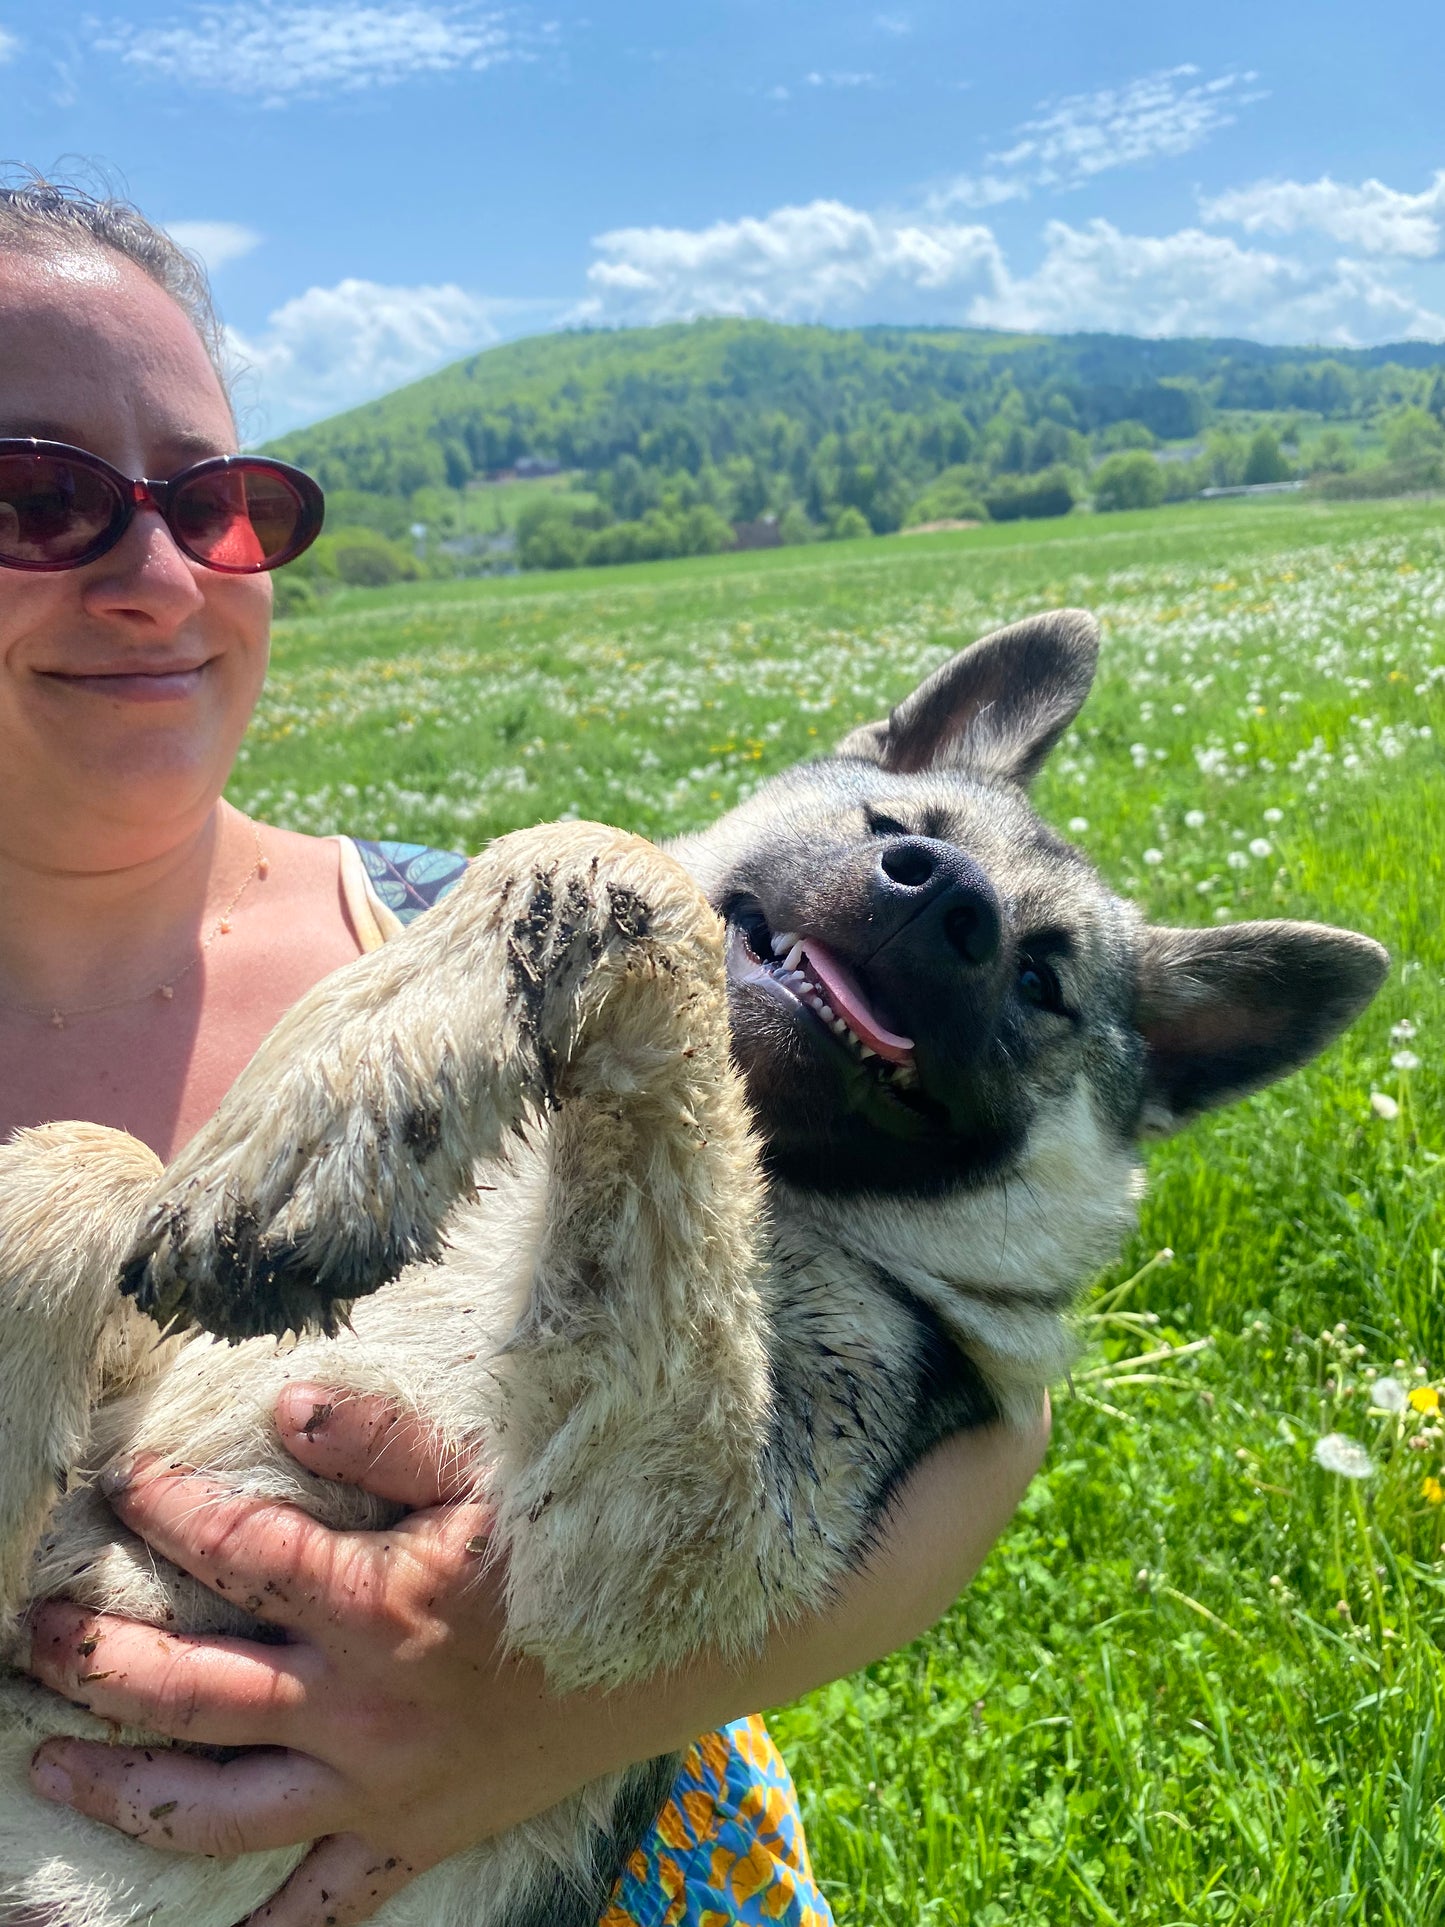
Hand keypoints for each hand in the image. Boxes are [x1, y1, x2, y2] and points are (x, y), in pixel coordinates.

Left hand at [26, 1385, 1049, 1926]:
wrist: (685, 1644)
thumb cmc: (584, 1547)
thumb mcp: (493, 1475)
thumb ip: (384, 1435)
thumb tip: (284, 1402)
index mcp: (379, 1606)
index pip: (237, 1556)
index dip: (168, 1515)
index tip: (121, 1485)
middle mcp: (361, 1710)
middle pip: (189, 1695)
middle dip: (97, 1660)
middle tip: (36, 1630)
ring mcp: (379, 1789)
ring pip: (217, 1810)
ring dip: (122, 1785)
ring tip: (47, 1762)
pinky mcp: (412, 1838)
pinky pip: (320, 1910)